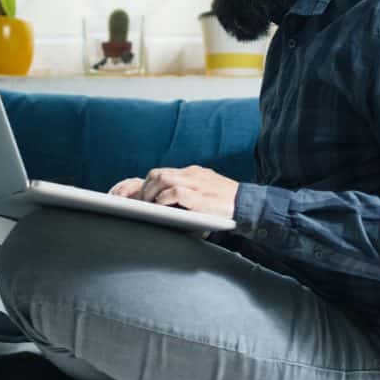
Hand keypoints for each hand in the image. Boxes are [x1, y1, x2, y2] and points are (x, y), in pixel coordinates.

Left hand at [108, 166, 236, 218]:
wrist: (250, 205)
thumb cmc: (225, 206)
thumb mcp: (203, 196)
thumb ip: (185, 197)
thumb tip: (159, 207)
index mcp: (192, 174)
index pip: (160, 173)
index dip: (143, 184)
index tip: (130, 196)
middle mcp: (192, 174)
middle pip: (157, 173)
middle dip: (143, 189)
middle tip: (139, 206)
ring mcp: (197, 183)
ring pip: (163, 178)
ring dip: (150, 193)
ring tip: (147, 207)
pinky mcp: (202, 196)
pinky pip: (176, 191)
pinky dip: (165, 198)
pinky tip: (161, 206)